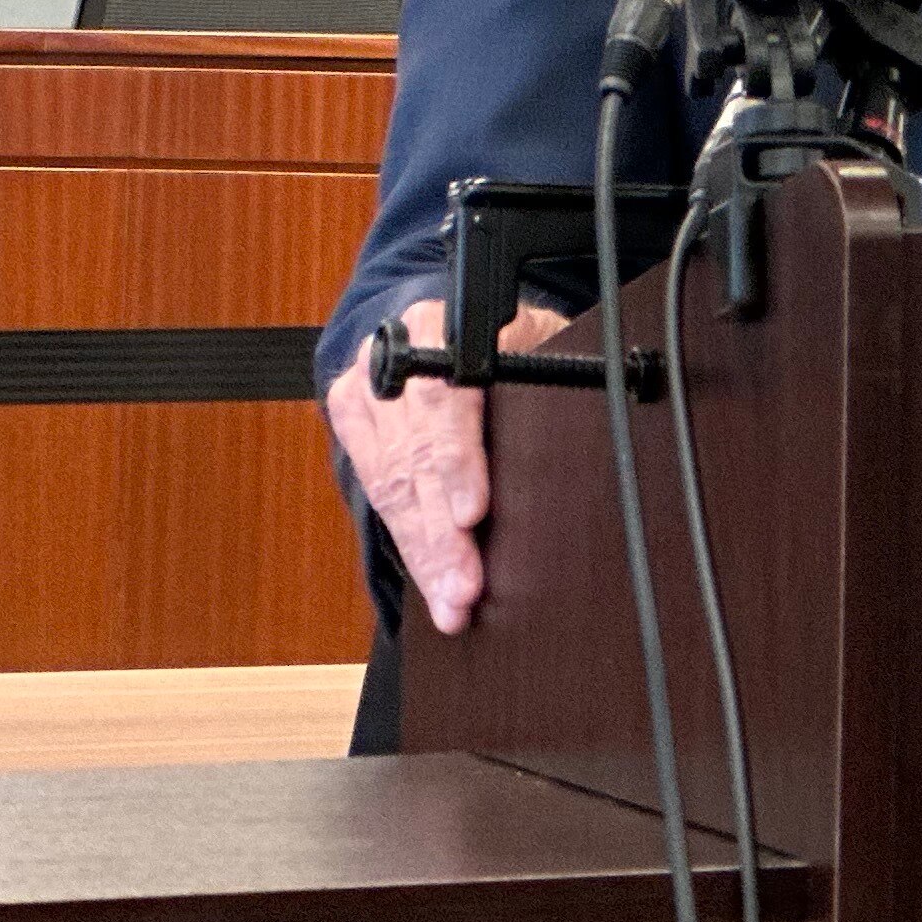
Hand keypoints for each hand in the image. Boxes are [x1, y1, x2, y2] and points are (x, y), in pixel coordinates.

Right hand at [321, 294, 567, 635]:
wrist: (454, 322)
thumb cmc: (515, 338)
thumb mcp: (540, 343)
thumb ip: (541, 379)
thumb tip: (571, 441)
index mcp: (441, 323)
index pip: (445, 399)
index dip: (457, 462)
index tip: (473, 513)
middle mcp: (394, 356)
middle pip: (415, 456)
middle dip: (440, 533)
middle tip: (464, 587)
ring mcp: (367, 386)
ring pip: (392, 483)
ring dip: (424, 550)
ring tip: (451, 598)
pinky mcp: (351, 415)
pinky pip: (377, 490)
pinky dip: (408, 540)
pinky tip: (428, 576)